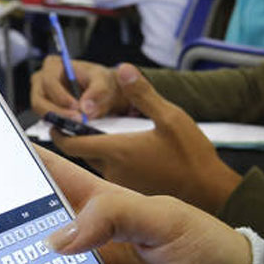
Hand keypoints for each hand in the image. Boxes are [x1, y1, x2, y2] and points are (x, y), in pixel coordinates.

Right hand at [30, 55, 127, 119]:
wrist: (102, 91)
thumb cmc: (98, 80)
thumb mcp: (102, 80)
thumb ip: (97, 91)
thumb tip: (85, 107)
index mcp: (53, 65)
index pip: (49, 81)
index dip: (61, 96)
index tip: (76, 106)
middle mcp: (42, 80)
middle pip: (39, 101)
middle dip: (58, 112)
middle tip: (78, 119)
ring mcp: (41, 96)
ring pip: (42, 113)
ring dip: (60, 120)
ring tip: (80, 122)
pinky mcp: (45, 109)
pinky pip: (48, 120)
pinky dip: (62, 124)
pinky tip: (77, 124)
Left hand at [50, 64, 242, 212]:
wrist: (211, 192)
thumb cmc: (192, 155)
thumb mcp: (170, 116)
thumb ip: (142, 93)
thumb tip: (122, 69)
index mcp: (116, 150)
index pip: (72, 144)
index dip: (59, 133)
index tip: (53, 123)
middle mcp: (113, 171)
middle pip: (82, 154)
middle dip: (78, 138)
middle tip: (77, 123)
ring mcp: (121, 186)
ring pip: (97, 166)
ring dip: (95, 151)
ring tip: (102, 134)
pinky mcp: (132, 194)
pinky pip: (111, 177)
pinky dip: (110, 164)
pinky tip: (126, 154)